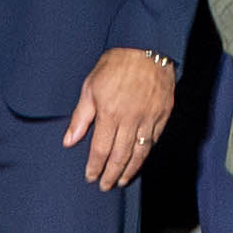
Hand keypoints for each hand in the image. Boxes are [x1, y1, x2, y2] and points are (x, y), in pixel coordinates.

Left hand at [66, 47, 181, 185]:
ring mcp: (149, 117)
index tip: (90, 177)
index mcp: (110, 112)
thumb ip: (81, 117)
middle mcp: (130, 119)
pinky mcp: (163, 113)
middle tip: (105, 186)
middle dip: (111, 174)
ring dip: (129, 170)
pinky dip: (146, 154)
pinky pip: (154, 140)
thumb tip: (69, 142)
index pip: (100, 149)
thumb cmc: (116, 64)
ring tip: (121, 180)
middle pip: (120, 156)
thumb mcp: (91, 86)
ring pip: (139, 152)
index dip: (95, 167)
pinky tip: (139, 160)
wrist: (148, 46)